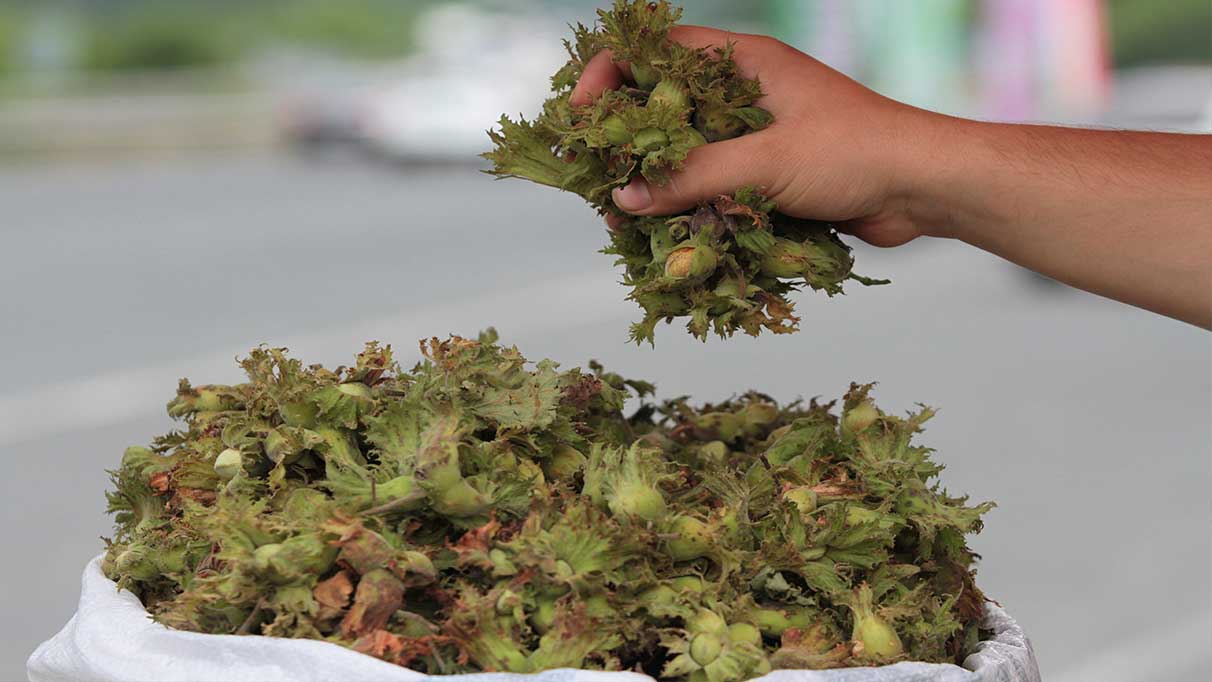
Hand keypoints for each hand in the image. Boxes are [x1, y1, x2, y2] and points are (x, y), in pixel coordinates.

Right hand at [571, 25, 936, 246]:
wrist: (924, 187)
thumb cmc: (856, 153)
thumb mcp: (767, 162)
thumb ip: (693, 178)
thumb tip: (625, 197)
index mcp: (743, 64)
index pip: (656, 51)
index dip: (610, 76)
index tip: (581, 116)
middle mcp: (744, 95)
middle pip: (662, 108)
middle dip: (626, 145)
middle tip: (597, 183)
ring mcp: (756, 136)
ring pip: (686, 155)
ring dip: (655, 186)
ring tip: (625, 222)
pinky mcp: (768, 175)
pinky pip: (713, 187)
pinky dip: (688, 208)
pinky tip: (667, 234)